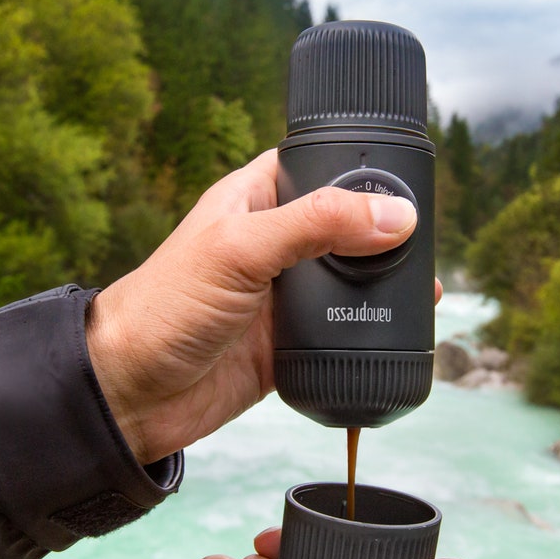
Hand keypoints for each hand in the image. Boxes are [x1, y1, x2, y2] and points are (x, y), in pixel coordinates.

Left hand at [85, 150, 442, 464]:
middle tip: (427, 242)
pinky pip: (343, 331)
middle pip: (345, 225)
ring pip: (350, 281)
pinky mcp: (289, 343)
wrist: (131, 395)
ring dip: (385, 285)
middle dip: (384, 233)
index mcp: (254, 199)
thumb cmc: (162, 308)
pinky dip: (371, 332)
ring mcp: (282, 295)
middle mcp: (272, 242)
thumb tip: (394, 215)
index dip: (359, 166)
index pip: (317, 164)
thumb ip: (316, 225)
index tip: (407, 177)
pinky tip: (402, 331)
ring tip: (428, 288)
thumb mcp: (241, 249)